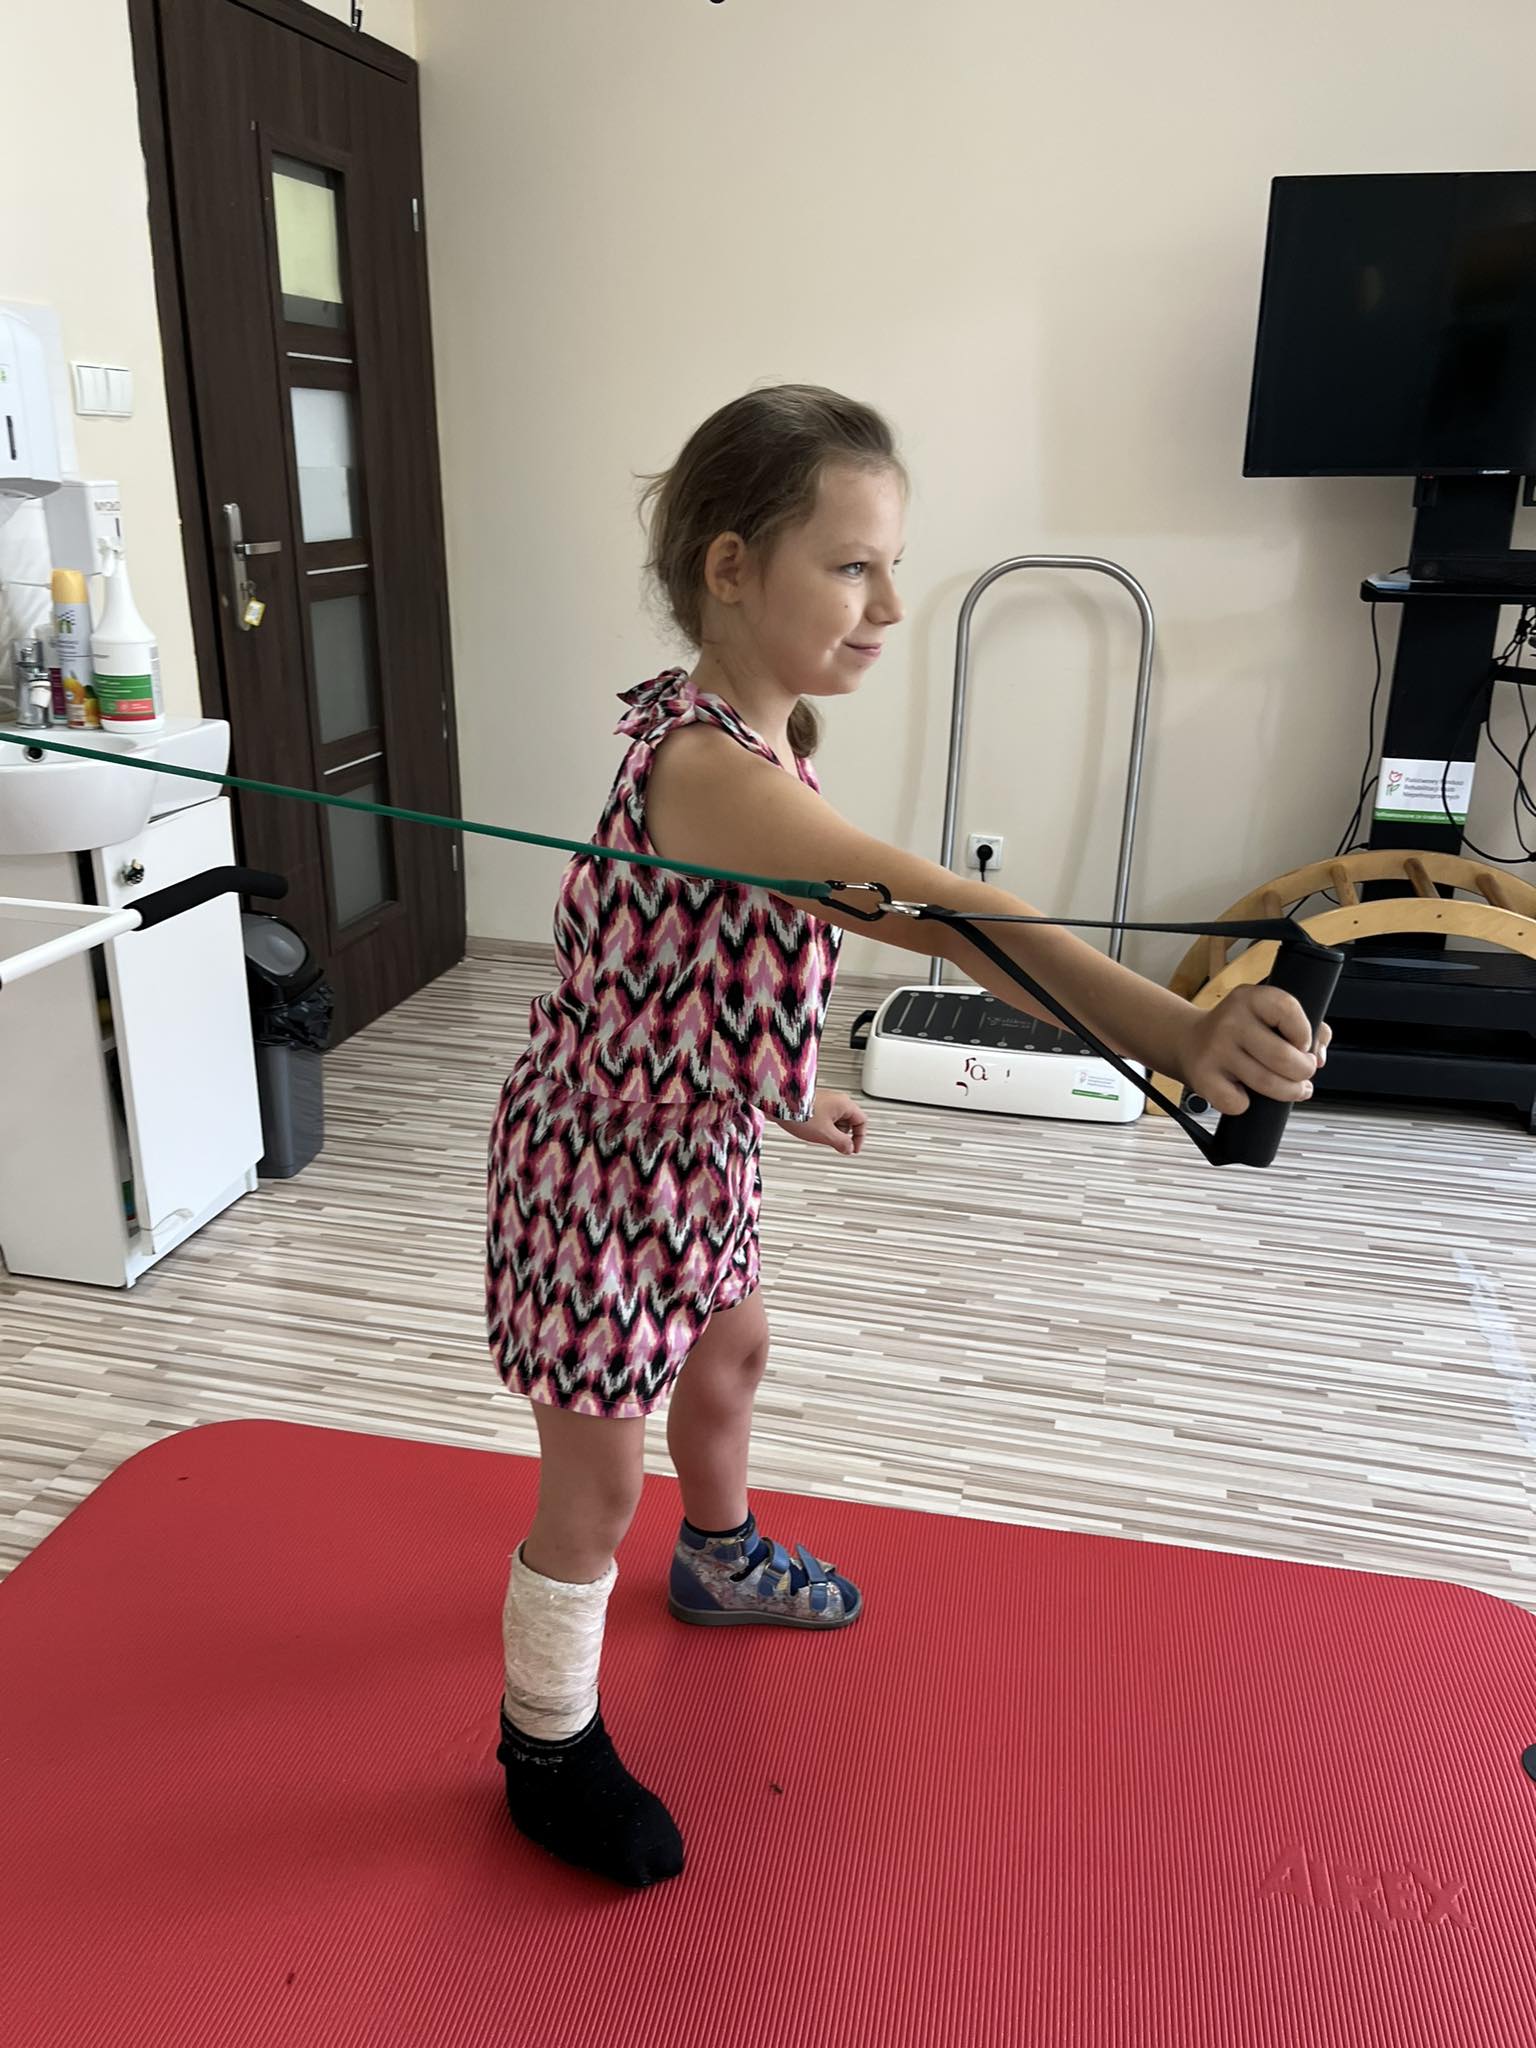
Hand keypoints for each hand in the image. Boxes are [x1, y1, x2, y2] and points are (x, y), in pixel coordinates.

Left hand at [776, 1090, 868, 1156]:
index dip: (860, 1137)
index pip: (862, 1121)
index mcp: (844, 1104)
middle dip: (843, 1135)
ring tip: (820, 1136)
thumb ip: (841, 1143)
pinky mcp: (814, 1104)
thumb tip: (848, 1148)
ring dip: (832, 1131)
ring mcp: (825, 1101)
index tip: (853, 1148)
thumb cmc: (800, 1112)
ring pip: (836, 1120)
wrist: (779, 1103)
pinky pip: (825, 1118)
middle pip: (849, 1121)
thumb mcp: (826, 1134)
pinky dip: (822, 1127)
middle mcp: (836, 1100)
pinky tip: (812, 1131)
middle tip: (836, 1144)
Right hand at [1179, 985, 1331, 1117]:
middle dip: (1303, 1072)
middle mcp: (1230, 1020)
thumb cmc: (1239, 1031)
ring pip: (1267, 1084)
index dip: (1305, 1035)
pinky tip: (1246, 1093)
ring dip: (1287, 1092)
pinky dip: (1246, 1105)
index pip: (1289, 1010)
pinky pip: (1238, 1103)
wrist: (1188, 1041)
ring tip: (1290, 1088)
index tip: (1301, 1044)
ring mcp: (1215, 1050)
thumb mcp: (1270, 1015)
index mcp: (1251, 998)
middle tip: (1302, 1074)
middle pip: (1284, 1057)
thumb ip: (1308, 1027)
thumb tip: (1319, 1057)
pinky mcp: (1203, 1077)